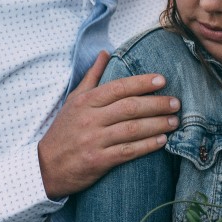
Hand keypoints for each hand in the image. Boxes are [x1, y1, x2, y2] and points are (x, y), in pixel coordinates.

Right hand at [38, 51, 179, 198]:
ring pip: (132, 129)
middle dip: (156, 103)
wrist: (46, 167)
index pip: (118, 87)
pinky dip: (147, 145)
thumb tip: (105, 53)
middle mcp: (90, 119)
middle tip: (176, 102)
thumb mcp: (73, 100)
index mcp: (85, 102)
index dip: (141, 83)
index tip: (162, 80)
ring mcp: (94, 141)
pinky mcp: (98, 161)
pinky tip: (162, 141)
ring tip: (174, 121)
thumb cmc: (63, 131)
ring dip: (157, 124)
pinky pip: (128, 151)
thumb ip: (91, 77)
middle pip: (129, 107)